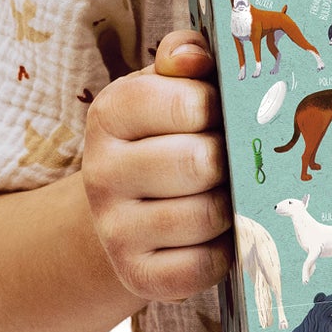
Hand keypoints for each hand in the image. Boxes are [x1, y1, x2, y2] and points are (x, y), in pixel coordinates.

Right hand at [81, 28, 233, 300]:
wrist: (127, 208)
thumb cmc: (164, 133)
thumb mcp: (167, 85)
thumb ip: (185, 55)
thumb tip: (196, 56)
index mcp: (109, 113)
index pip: (186, 103)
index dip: (218, 107)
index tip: (217, 113)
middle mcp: (101, 173)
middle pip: (199, 163)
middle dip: (227, 160)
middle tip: (227, 159)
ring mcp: (115, 230)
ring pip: (206, 215)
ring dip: (229, 205)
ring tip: (222, 193)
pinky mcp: (137, 275)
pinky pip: (203, 265)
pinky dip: (224, 250)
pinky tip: (217, 233)